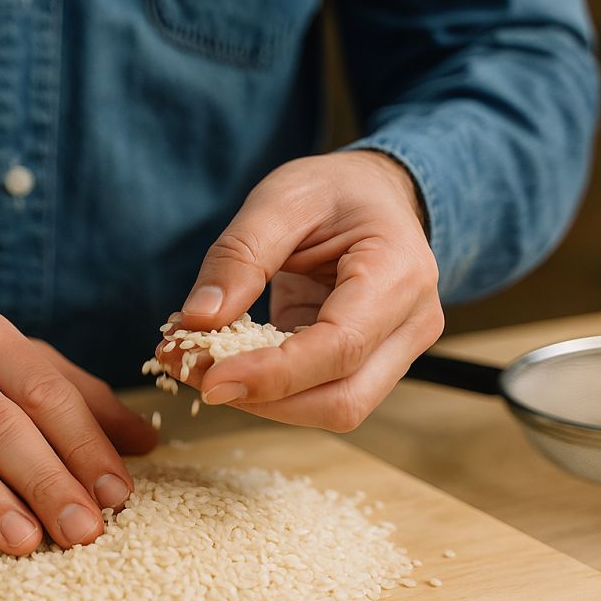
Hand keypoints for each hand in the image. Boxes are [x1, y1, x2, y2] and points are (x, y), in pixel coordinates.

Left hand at [161, 151, 442, 430]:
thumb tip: (198, 320)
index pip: (342, 346)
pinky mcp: (369, 366)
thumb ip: (240, 256)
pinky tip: (224, 363)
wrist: (374, 196)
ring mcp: (396, 351)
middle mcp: (410, 323)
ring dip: (262, 401)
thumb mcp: (280, 199)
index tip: (211, 379)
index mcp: (398, 272)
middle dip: (263, 398)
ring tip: (199, 366)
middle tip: (190, 371)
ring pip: (334, 408)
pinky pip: (320, 395)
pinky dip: (268, 390)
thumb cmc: (335, 191)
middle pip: (343, 398)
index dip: (275, 374)